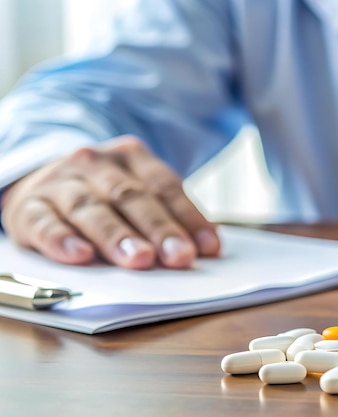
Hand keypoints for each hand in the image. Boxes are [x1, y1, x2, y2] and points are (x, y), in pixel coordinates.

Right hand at [1, 135, 220, 268]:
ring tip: (139, 260)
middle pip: (131, 197)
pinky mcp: (29, 207)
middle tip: (179, 257)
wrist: (43, 182)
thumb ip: (170, 215)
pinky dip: (62, 240)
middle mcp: (95, 163)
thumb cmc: (103, 194)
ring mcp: (60, 183)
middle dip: (159, 228)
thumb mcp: (137, 193)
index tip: (208, 248)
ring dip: (117, 236)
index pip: (165, 186)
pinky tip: (80, 255)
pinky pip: (44, 223)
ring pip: (91, 208)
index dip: (188, 217)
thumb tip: (207, 248)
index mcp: (130, 155)